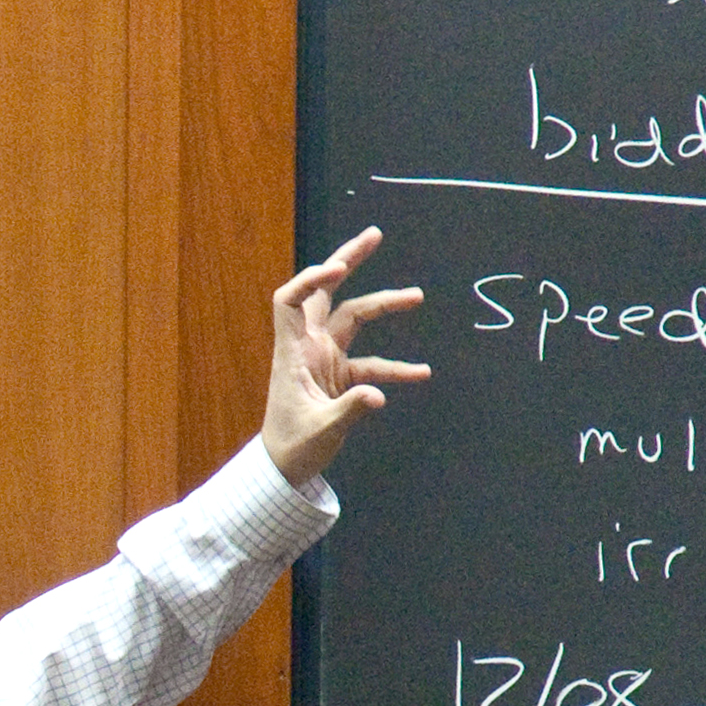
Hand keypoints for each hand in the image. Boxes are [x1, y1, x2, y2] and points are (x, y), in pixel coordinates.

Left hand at [259, 231, 432, 484]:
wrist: (284, 469)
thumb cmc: (291, 448)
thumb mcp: (321, 431)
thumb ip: (350, 410)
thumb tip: (378, 396)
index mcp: (293, 352)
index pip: (290, 300)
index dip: (311, 279)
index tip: (339, 271)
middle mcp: (308, 346)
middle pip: (325, 293)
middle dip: (348, 262)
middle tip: (374, 235)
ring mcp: (325, 358)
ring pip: (354, 318)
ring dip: (383, 304)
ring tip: (416, 296)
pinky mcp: (340, 375)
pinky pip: (372, 364)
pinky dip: (394, 368)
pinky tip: (420, 372)